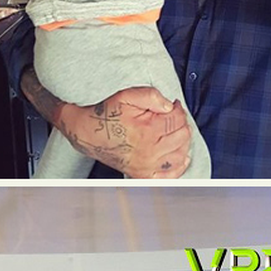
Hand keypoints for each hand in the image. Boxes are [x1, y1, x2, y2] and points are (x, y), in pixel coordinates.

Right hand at [22, 70, 191, 178]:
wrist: (87, 133)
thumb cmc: (106, 114)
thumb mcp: (126, 95)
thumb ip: (151, 96)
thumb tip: (169, 106)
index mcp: (147, 131)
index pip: (177, 119)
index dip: (177, 109)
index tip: (171, 106)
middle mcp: (150, 152)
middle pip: (182, 136)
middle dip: (180, 122)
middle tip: (171, 116)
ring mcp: (148, 166)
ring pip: (181, 153)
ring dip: (181, 140)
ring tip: (171, 131)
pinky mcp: (144, 175)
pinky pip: (172, 174)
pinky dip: (179, 163)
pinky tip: (177, 152)